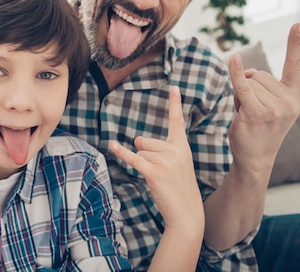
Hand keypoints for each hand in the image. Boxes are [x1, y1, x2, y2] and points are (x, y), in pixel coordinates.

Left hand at [110, 86, 203, 229]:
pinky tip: (112, 145)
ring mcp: (165, 161)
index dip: (175, 103)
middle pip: (144, 141)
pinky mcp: (154, 172)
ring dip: (143, 164)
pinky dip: (121, 153)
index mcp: (182, 146)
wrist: (186, 212)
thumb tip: (136, 142)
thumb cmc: (178, 187)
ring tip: (159, 178)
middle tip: (162, 172)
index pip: (177, 121)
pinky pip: (133, 158)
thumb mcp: (177, 164)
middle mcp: (175, 150)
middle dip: (146, 155)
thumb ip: (161, 149)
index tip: (174, 87)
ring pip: (139, 151)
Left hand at [227, 23, 299, 175]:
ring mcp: (275, 108)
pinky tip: (232, 59)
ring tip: (247, 114)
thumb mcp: (272, 104)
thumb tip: (246, 71)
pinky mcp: (257, 112)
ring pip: (248, 82)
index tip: (297, 24)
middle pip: (260, 74)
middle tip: (253, 110)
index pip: (295, 64)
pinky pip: (242, 86)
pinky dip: (236, 72)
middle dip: (250, 87)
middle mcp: (290, 101)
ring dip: (240, 95)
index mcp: (298, 95)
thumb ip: (264, 84)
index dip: (295, 43)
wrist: (255, 157)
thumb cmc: (261, 126)